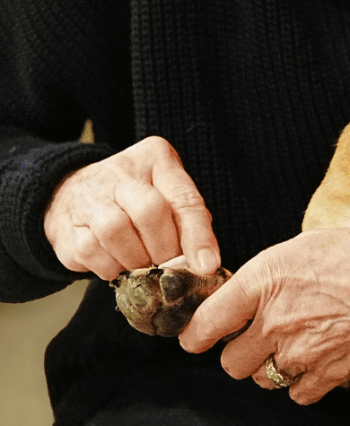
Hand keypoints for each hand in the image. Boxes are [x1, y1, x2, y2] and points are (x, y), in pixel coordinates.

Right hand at [43, 135, 219, 279]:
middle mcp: (120, 171)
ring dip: (135, 260)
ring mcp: (89, 195)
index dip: (198, 236)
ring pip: (116, 231)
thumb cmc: (135, 199)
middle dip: (164, 249)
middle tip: (167, 265)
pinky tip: (117, 263)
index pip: (184, 198)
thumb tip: (204, 264)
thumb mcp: (168, 195)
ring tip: (142, 265)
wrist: (72, 194)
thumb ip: (188, 221)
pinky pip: (92, 252)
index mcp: (155, 157)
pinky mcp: (67, 224)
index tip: (207, 266)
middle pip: (150, 211)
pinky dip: (111, 267)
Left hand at [178, 226, 349, 404]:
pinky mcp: (327, 375)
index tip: (194, 339)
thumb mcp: (306, 245)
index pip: (208, 320)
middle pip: (231, 363)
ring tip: (295, 347)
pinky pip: (296, 394)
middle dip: (240, 354)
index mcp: (264, 280)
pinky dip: (303, 384)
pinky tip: (317, 362)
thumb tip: (252, 294)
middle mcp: (275, 320)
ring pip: (262, 380)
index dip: (196, 334)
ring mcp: (300, 352)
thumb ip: (271, 274)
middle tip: (258, 340)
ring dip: (272, 368)